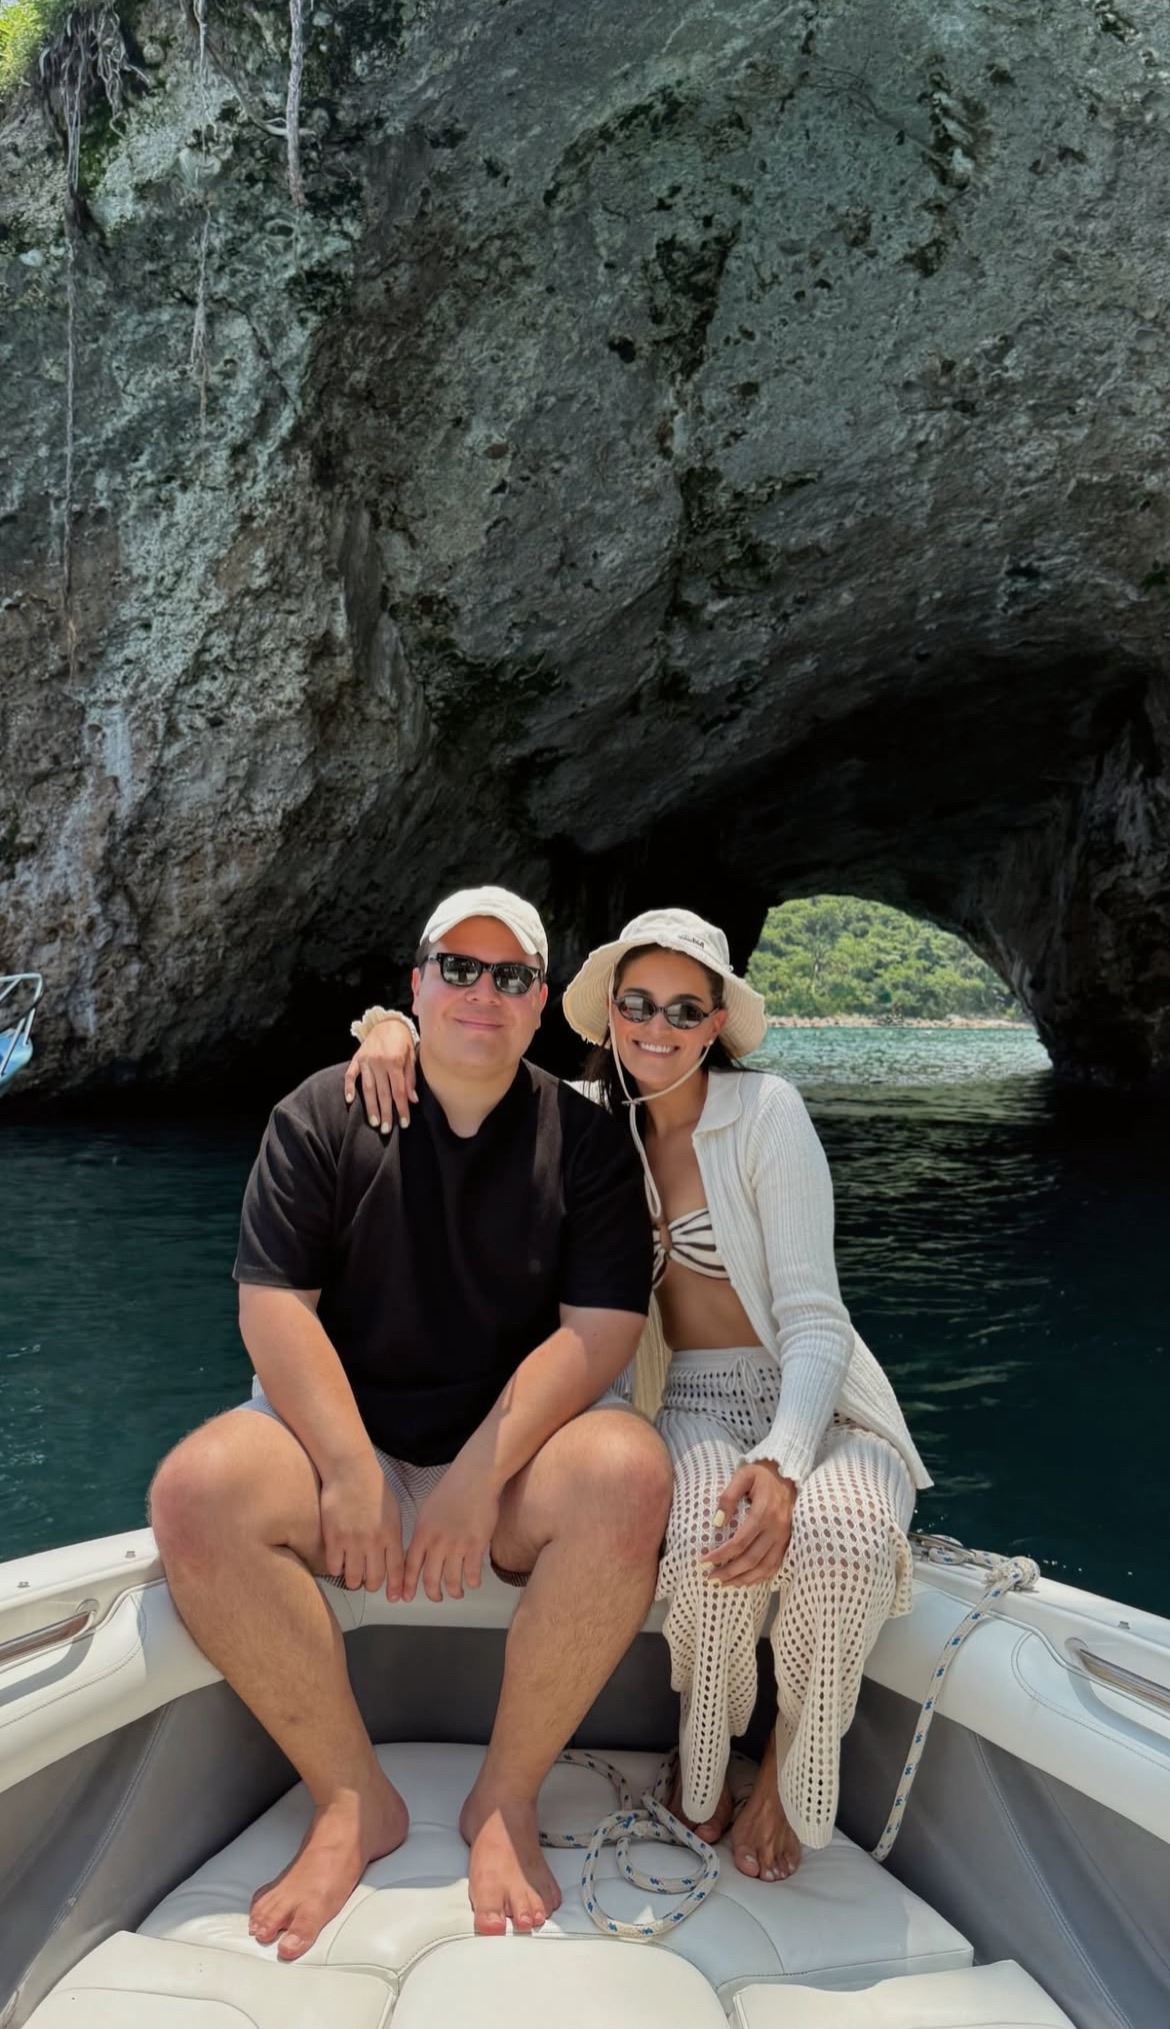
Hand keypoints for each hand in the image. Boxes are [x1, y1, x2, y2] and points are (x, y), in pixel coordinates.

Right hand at [318, 1452, 404, 1597]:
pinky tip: (338, 1563)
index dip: (396, 1587)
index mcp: (391, 1535)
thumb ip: (393, 1536)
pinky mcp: (333, 1538)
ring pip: (354, 1577)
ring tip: (352, 1575)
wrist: (350, 1471)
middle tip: (368, 1582)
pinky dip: (337, 1569)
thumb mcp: (393, 1512)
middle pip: (374, 1579)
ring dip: (354, 1580)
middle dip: (372, 1585)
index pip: (396, 1570)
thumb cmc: (374, 1488)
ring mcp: (352, 1541)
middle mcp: (373, 1542)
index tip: (395, 1598)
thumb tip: (393, 1557)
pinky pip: (334, 1567)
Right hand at [344, 1017, 417, 1133]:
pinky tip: (349, 1100)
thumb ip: (410, 1078)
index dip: (402, 1108)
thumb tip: (412, 1100)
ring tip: (373, 1122)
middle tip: (386, 1129)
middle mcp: (379, 1062)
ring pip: (367, 1088)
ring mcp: (366, 1061)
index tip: (404, 1123)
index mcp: (395, 1062)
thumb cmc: (403, 1041)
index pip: (399, 1091)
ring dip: (370, 1106)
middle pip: (383, 1092)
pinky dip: (348, 1087)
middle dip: (386, 1112)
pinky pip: (350, 1074)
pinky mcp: (356, 1058)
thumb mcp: (411, 1056)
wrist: (388, 1022)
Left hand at [402, 1460, 499, 1602]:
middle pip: (431, 1579)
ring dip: (454, 1591)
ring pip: (452, 1580)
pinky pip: (472, 1573)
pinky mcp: (477, 1545)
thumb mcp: (427, 1510)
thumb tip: (421, 1551)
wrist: (474, 1478)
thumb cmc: (451, 1490)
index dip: (407, 1585)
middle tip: (437, 1598)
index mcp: (422, 1534)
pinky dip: (472, 1582)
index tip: (405, 1597)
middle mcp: (437, 1543)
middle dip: (433, 1594)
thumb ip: (423, 1533)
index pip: (410, 1567)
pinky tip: (473, 1582)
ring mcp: (458, 1546)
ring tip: (457, 1593)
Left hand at [701, 1460, 796, 1587]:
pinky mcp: (786, 1541)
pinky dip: (760, 1577)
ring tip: (725, 1584)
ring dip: (744, 1579)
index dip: (721, 1554)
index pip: (739, 1542)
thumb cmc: (761, 1475)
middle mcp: (776, 1528)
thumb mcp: (742, 1476)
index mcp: (764, 1513)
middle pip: (751, 1559)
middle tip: (710, 1578)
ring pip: (764, 1567)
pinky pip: (774, 1565)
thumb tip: (717, 1523)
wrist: (786, 1474)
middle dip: (729, 1572)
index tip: (704, 1560)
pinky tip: (745, 1581)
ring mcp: (783, 1537)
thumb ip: (728, 1497)